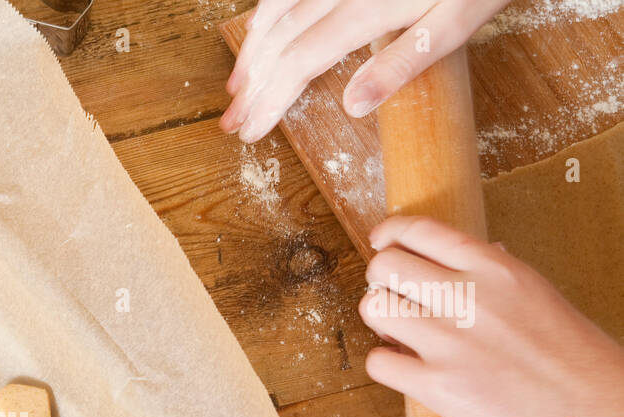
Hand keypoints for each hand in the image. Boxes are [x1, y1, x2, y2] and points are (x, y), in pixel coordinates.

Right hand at [222, 0, 509, 142]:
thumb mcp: (458, 22)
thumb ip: (404, 62)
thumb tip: (352, 106)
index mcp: (370, 7)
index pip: (301, 62)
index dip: (271, 99)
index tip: (251, 130)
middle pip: (280, 37)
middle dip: (251, 82)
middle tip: (231, 119)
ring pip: (277, 6)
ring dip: (252, 48)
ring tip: (237, 82)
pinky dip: (268, 8)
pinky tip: (261, 26)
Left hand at [359, 217, 623, 416]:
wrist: (597, 415)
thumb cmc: (575, 359)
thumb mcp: (536, 296)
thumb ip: (491, 278)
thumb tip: (453, 264)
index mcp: (497, 268)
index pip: (420, 230)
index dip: (390, 234)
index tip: (382, 242)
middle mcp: (468, 297)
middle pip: (384, 266)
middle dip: (382, 282)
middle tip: (396, 299)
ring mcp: (449, 342)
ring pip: (372, 308)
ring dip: (380, 321)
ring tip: (402, 335)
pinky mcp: (437, 387)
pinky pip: (378, 363)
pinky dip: (386, 365)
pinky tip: (409, 370)